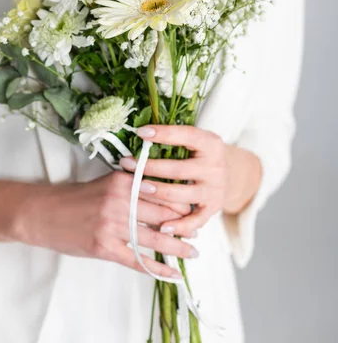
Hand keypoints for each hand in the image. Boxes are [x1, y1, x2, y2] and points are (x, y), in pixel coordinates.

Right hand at [15, 171, 197, 278]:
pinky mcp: (103, 247)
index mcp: (121, 181)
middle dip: (184, 225)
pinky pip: (136, 260)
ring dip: (177, 248)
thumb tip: (162, 192)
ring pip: (153, 238)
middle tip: (199, 231)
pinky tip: (172, 272)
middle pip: (162, 215)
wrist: (44, 213)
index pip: (161, 191)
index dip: (181, 202)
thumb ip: (132, 185)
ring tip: (193, 252)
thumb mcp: (105, 182)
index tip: (194, 208)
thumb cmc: (77, 197)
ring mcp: (111, 225)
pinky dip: (156, 268)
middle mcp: (119, 201)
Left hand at [120, 124, 227, 238]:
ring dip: (158, 192)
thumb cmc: (201, 154)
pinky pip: (195, 220)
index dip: (163, 134)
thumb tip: (140, 133)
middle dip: (150, 167)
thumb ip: (173, 137)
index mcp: (210, 143)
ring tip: (138, 188)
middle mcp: (215, 167)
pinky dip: (179, 226)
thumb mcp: (195, 140)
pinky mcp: (214, 208)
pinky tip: (161, 226)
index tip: (141, 132)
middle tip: (128, 164)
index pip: (186, 135)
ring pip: (183, 195)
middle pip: (179, 169)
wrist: (231, 173)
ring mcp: (215, 189)